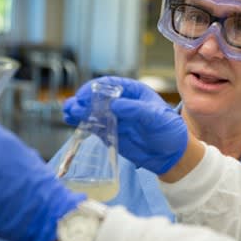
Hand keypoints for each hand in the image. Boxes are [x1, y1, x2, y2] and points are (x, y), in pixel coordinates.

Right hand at [63, 77, 187, 173]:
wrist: (173, 155)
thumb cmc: (170, 130)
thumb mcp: (156, 117)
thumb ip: (135, 110)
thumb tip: (113, 105)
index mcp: (133, 92)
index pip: (111, 85)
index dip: (96, 88)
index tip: (85, 95)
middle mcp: (122, 103)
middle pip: (97, 97)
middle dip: (83, 100)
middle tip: (73, 106)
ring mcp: (115, 118)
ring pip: (92, 111)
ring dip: (79, 111)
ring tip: (68, 114)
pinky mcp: (111, 133)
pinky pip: (94, 126)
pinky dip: (83, 124)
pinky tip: (72, 122)